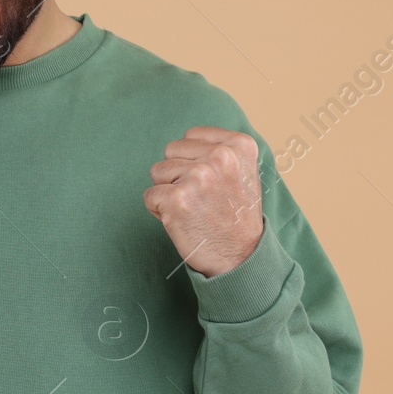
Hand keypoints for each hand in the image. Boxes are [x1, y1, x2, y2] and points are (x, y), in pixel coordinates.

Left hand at [144, 125, 263, 277]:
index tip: (213, 182)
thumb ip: (220, 150)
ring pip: (158, 171)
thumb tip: (187, 139)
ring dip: (169, 192)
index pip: (191, 136)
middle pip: (171, 150)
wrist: (240, 258)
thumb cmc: (235, 215)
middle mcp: (221, 156)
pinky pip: (149, 196)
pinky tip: (183, 220)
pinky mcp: (176, 198)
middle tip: (201, 198)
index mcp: (239, 145)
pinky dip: (160, 211)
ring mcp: (198, 176)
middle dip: (178, 173)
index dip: (193, 160)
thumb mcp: (242, 172)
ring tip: (193, 209)